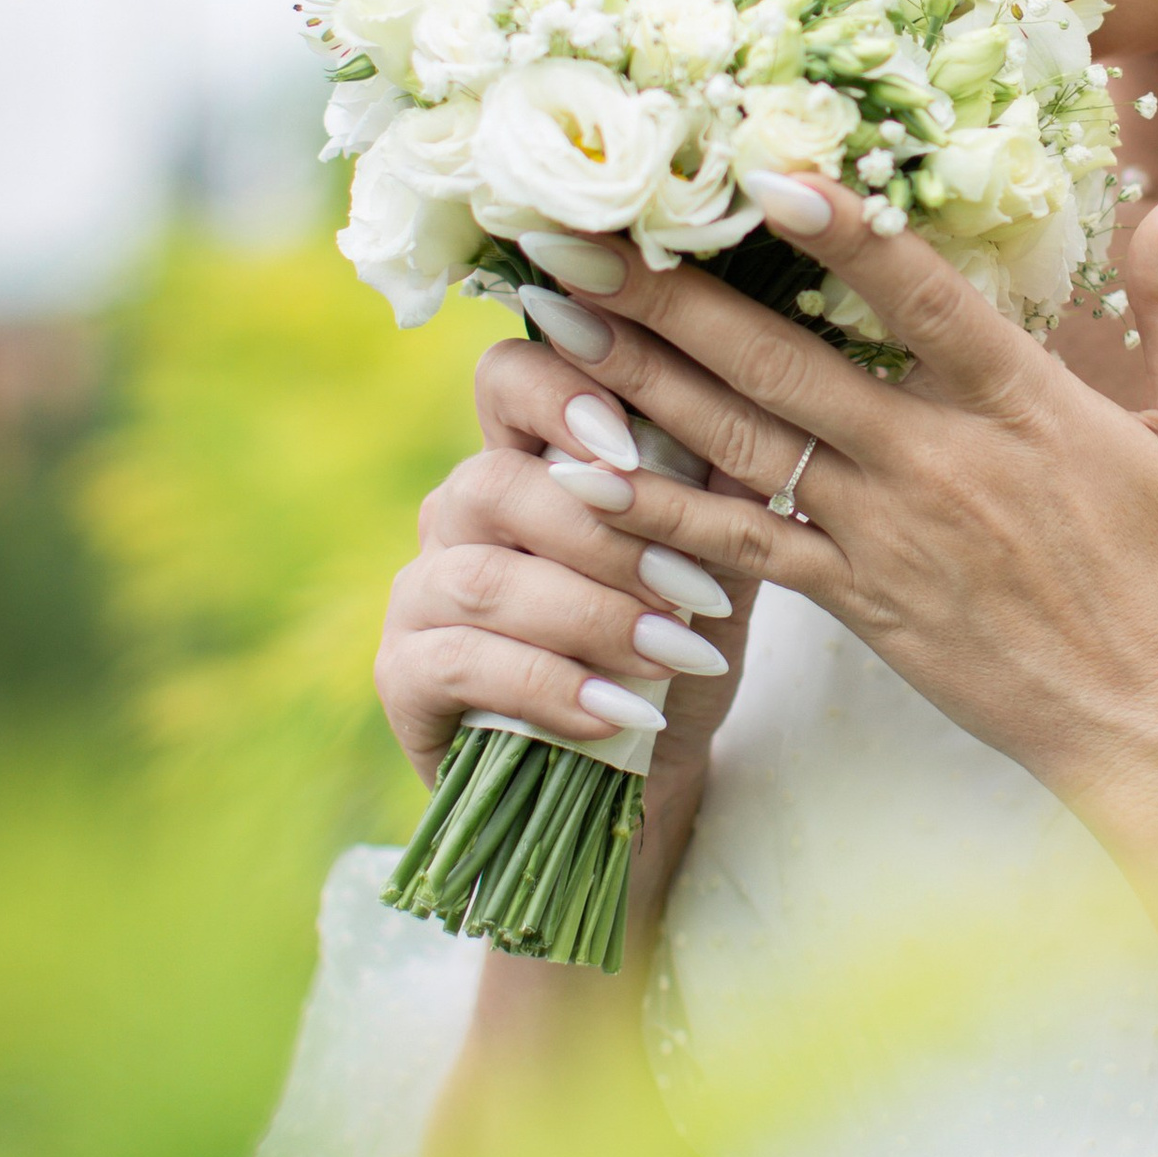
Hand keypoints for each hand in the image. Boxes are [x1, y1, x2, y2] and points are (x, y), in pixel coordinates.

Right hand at [375, 344, 754, 789]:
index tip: (629, 444)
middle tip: (691, 589)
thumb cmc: (674, 654)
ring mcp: (421, 591)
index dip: (558, 396)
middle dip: (605, 537)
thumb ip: (721, 497)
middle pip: (498, 484)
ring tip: (671, 654)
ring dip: (589, 617)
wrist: (645, 776)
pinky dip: (548, 686)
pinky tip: (616, 712)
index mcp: (529, 460)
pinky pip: (460, 663)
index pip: (509, 380)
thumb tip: (755, 416)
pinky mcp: (402, 674)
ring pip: (484, 579)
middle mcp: (460, 512)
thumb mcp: (717, 573)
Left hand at [504, 174, 1157, 822]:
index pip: (923, 299)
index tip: (762, 174)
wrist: (1157, 725)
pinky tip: (580, 473)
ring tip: (556, 321)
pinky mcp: (858, 602)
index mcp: (1024, 405)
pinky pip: (741, 550)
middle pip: (787, 365)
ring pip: (743, 445)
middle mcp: (938, 463)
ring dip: (642, 380)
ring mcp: (886, 536)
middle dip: (675, 296)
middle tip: (583, 233)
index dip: (844, 235)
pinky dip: (660, 513)